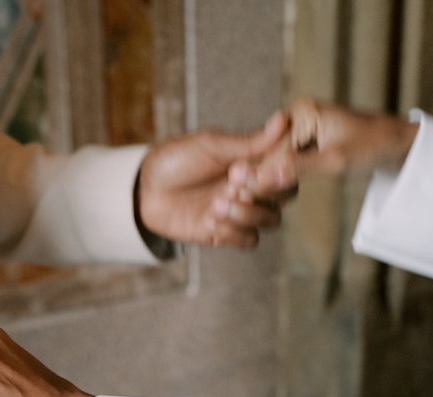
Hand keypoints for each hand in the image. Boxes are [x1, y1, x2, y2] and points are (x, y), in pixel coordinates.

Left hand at [137, 111, 292, 248]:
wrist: (145, 191)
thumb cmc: (177, 159)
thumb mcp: (210, 145)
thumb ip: (248, 142)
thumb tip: (283, 119)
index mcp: (254, 161)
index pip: (286, 167)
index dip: (275, 171)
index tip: (244, 168)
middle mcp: (254, 187)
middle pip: (285, 196)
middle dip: (261, 192)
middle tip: (231, 183)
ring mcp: (242, 212)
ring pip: (271, 221)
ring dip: (246, 214)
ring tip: (216, 205)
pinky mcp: (227, 234)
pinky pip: (249, 240)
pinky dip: (232, 233)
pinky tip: (208, 221)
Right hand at [228, 99, 419, 195]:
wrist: (400, 144)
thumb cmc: (374, 147)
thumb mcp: (335, 161)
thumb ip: (297, 169)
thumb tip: (263, 178)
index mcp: (301, 111)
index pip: (272, 150)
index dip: (255, 177)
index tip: (233, 198)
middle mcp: (297, 116)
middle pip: (270, 154)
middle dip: (256, 180)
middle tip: (229, 205)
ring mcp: (301, 129)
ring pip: (275, 161)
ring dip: (264, 182)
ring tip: (239, 206)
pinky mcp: (307, 141)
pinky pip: (286, 163)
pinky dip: (278, 180)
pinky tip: (263, 198)